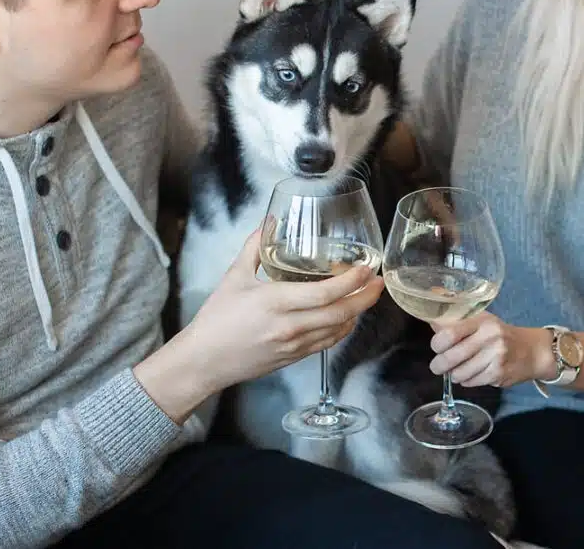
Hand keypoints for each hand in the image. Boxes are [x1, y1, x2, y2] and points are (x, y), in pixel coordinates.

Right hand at [135, 229, 384, 422]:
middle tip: (379, 281)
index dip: (351, 282)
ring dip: (357, 313)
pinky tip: (346, 316)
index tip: (366, 268)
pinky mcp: (294, 358)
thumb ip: (254, 247)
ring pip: (338, 330)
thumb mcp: (234, 276)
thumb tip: (269, 222)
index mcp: (275, 302)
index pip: (324, 294)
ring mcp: (294, 345)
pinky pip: (327, 343)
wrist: (204, 360)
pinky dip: (342, 328)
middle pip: (340, 314)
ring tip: (367, 295)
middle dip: (365, 298)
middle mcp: (289, 326)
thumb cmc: (216, 319)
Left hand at [428, 313, 551, 387]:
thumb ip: (456, 320)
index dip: (437, 343)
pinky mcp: (498, 374)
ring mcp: (495, 357)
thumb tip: (431, 319)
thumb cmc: (501, 334)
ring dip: (454, 374)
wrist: (533, 351)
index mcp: (482, 321)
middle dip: (439, 365)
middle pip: (451, 356)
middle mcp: (489, 337)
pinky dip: (466, 381)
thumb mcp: (482, 320)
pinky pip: (471, 382)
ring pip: (459, 373)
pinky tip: (472, 374)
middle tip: (437, 366)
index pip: (450, 333)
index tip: (436, 347)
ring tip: (457, 370)